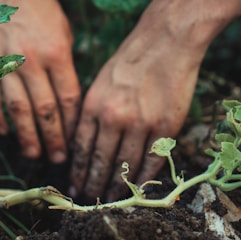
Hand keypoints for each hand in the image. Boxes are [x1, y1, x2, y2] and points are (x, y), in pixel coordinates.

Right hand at [0, 0, 80, 163]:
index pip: (68, 98)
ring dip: (26, 136)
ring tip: (34, 154)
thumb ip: (66, 66)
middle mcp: (31, 60)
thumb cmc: (42, 10)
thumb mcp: (65, 33)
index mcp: (57, 53)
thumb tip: (67, 100)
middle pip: (45, 110)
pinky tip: (4, 132)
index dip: (72, 123)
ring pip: (17, 109)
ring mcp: (5, 62)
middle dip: (53, 138)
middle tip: (58, 159)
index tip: (76, 140)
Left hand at [70, 20, 202, 201]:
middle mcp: (113, 117)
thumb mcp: (99, 80)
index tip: (74, 183)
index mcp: (93, 104)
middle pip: (100, 161)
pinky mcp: (165, 126)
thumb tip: (82, 140)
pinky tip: (137, 188)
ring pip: (125, 165)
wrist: (164, 41)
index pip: (81, 147)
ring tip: (110, 198)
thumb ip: (91, 110)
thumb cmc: (129, 59)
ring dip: (117, 186)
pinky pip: (152, 161)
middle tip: (89, 198)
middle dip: (93, 183)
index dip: (78, 169)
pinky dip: (143, 178)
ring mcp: (140, 123)